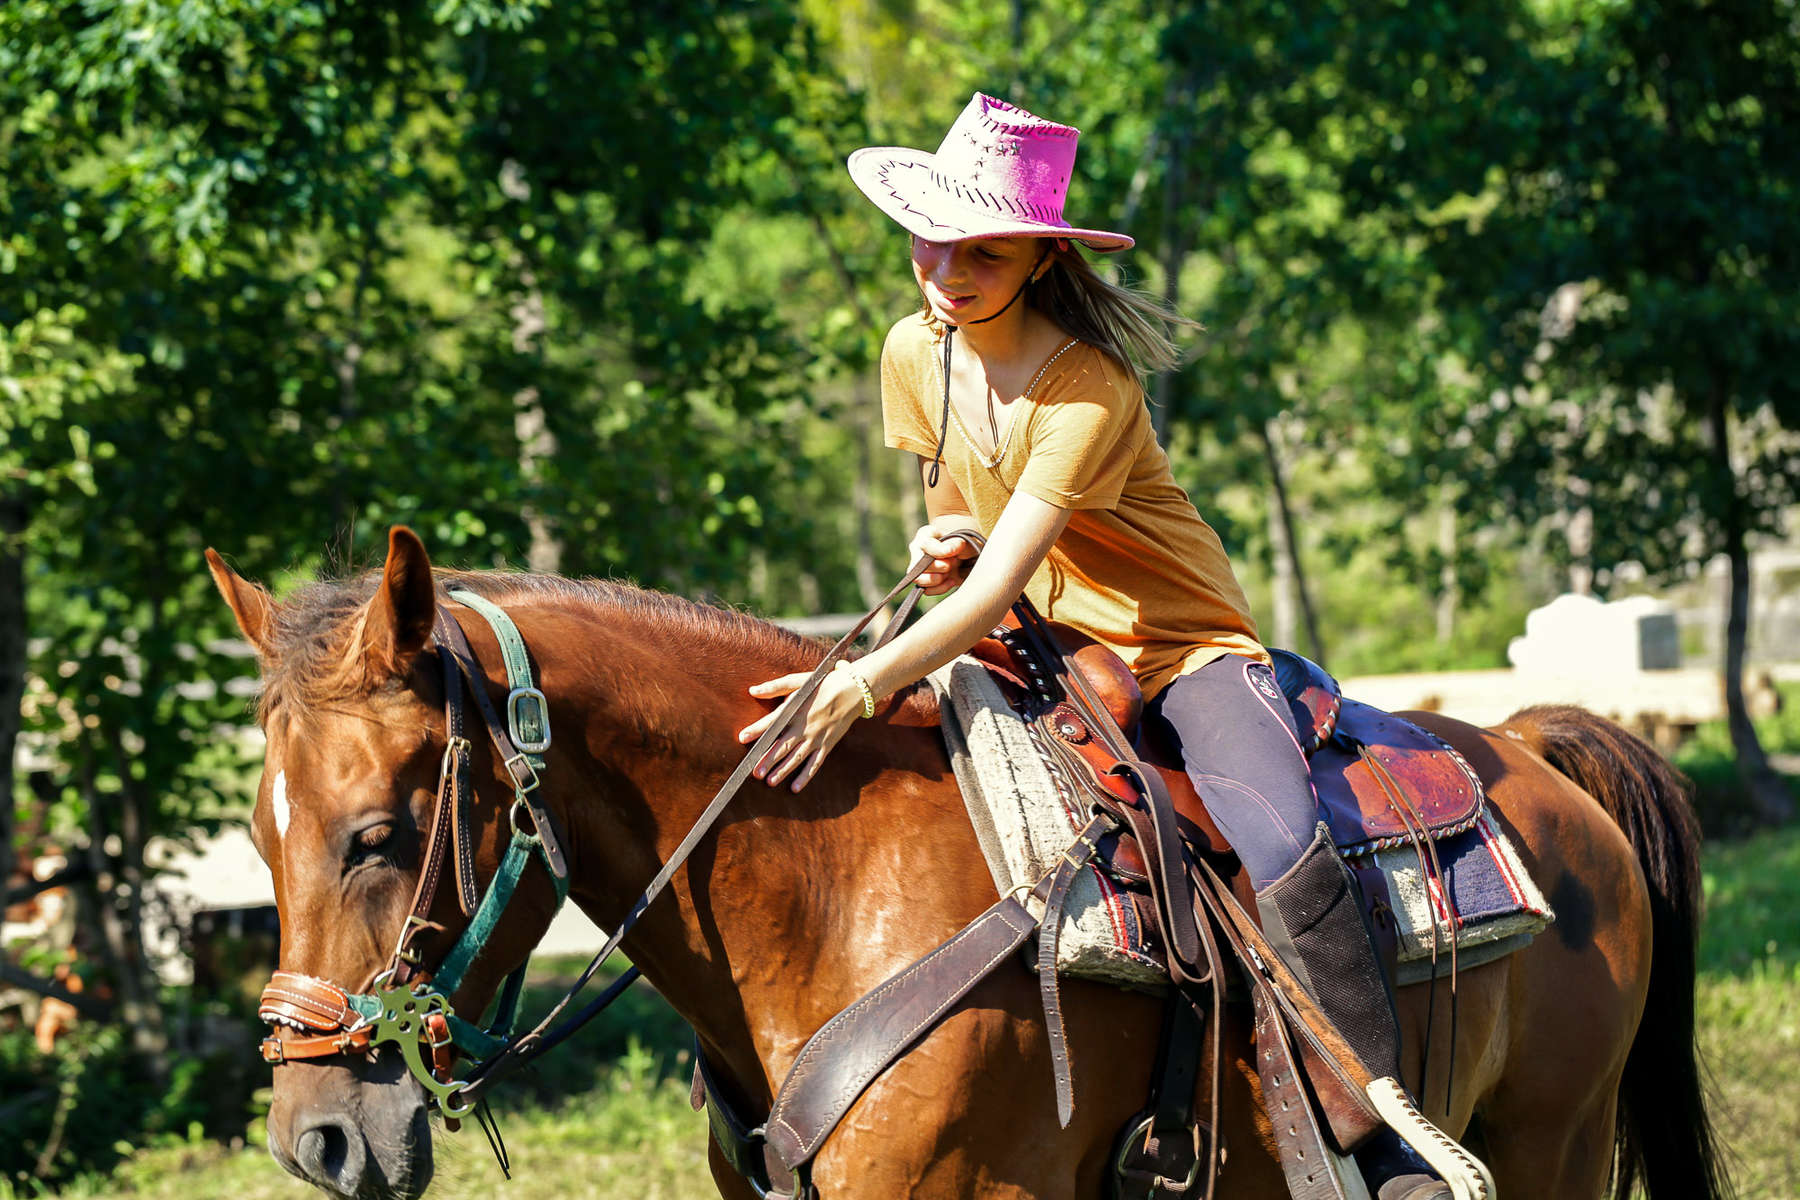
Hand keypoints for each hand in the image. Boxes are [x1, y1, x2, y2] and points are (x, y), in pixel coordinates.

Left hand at [737, 667, 863, 790]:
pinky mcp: (827, 745)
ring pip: (797, 758)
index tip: (743, 737)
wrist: (852, 690)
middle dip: (768, 760)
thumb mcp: (798, 681)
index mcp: (795, 710)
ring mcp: (816, 738)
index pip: (772, 722)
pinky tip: (795, 787)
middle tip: (755, 772)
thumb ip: (775, 687)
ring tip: (769, 781)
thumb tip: (753, 690)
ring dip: (783, 771)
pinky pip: (815, 764)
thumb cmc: (823, 684)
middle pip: (783, 746)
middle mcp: (804, 726)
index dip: (757, 730)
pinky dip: (806, 776)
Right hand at [908, 521, 979, 594]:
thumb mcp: (964, 540)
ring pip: (919, 579)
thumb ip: (956, 543)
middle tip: (954, 563)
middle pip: (919, 563)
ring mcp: (919, 567)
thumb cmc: (964, 544)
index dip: (938, 551)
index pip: (925, 544)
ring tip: (950, 572)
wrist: (968, 556)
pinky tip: (951, 581)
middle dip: (939, 567)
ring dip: (938, 579)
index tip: (952, 553)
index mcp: (926, 535)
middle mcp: (918, 550)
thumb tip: (948, 551)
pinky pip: (926, 590)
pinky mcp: (924, 581)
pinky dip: (940, 588)